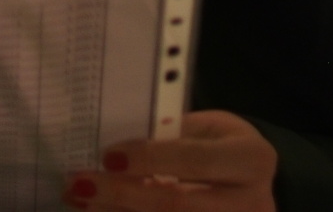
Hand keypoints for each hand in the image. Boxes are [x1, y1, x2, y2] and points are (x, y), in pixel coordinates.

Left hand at [65, 111, 277, 211]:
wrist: (250, 188)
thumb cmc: (223, 149)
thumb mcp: (209, 130)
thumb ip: (172, 136)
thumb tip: (116, 148)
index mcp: (252, 159)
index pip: (197, 160)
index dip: (152, 158)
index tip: (110, 156)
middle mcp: (252, 204)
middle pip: (177, 205)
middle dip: (124, 195)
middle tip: (81, 183)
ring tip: (81, 199)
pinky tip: (101, 211)